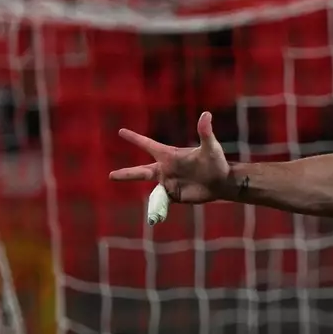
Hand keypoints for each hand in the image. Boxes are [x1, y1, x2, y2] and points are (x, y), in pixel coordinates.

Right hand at [109, 111, 230, 204]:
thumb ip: (205, 132)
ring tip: (125, 194)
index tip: (121, 132)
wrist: (222, 182)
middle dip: (126, 174)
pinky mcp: (174, 196)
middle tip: (110, 175)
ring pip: (150, 189)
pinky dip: (156, 209)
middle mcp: (166, 169)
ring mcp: (169, 183)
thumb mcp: (210, 147)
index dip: (135, 138)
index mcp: (170, 155)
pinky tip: (154, 219)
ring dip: (143, 196)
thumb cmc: (216, 161)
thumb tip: (206, 114)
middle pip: (141, 171)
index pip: (148, 145)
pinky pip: (160, 202)